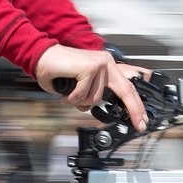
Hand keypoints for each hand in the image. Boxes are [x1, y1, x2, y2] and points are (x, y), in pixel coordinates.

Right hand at [35, 45, 151, 129]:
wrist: (41, 57)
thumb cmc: (58, 71)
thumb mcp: (82, 86)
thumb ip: (94, 95)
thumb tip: (99, 109)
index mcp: (107, 67)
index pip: (127, 87)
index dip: (136, 105)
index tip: (141, 119)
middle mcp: (106, 63)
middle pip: (126, 91)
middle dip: (134, 111)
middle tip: (139, 125)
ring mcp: (98, 64)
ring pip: (96, 99)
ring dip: (80, 102)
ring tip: (70, 95)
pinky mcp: (89, 67)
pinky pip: (83, 95)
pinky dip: (72, 98)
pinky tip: (66, 91)